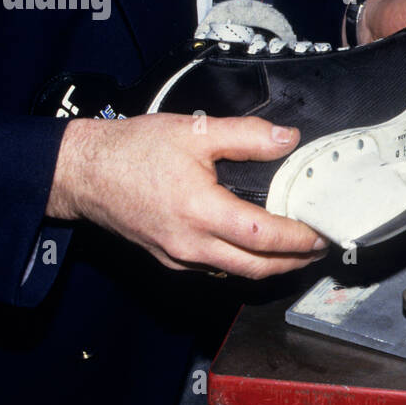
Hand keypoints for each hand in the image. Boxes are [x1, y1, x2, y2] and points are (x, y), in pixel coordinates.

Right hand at [46, 114, 326, 278]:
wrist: (83, 172)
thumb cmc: (132, 150)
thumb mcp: (193, 131)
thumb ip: (246, 136)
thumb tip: (288, 138)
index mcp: (201, 212)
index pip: (264, 237)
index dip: (299, 238)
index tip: (322, 231)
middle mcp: (192, 245)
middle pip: (257, 267)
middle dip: (295, 261)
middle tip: (321, 247)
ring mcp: (179, 258)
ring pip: (238, 273)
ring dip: (272, 266)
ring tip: (297, 250)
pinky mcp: (169, 259)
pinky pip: (216, 270)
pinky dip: (243, 263)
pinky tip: (255, 248)